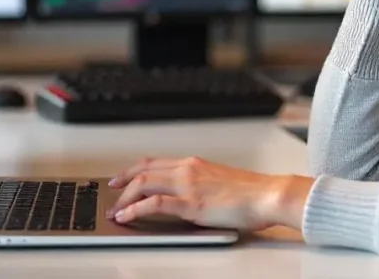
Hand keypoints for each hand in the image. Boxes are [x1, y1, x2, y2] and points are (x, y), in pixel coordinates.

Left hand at [106, 156, 313, 230]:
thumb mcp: (218, 182)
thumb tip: (185, 195)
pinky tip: (127, 217)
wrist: (267, 195)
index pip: (154, 162)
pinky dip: (135, 209)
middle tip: (112, 193)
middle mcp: (187, 170)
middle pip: (143, 170)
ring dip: (124, 197)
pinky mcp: (190, 204)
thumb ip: (199, 184)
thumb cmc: (250, 192)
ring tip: (115, 210)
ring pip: (143, 183)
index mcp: (194, 164)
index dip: (133, 170)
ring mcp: (187, 185)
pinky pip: (154, 204)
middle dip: (122, 182)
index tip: (122, 177)